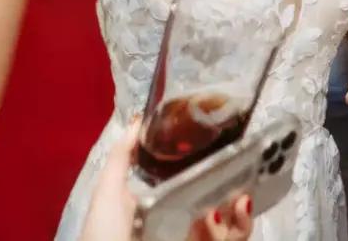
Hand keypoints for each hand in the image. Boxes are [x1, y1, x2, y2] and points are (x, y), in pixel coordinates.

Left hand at [80, 119, 254, 240]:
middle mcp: (186, 227)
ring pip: (236, 228)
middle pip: (225, 207)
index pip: (202, 190)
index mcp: (168, 209)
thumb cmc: (104, 230)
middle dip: (240, 190)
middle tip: (243, 176)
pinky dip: (241, 227)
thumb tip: (137, 120)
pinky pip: (234, 240)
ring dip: (243, 212)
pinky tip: (232, 211)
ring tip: (240, 199)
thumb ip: (123, 155)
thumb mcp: (110, 189)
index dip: (219, 173)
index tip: (228, 155)